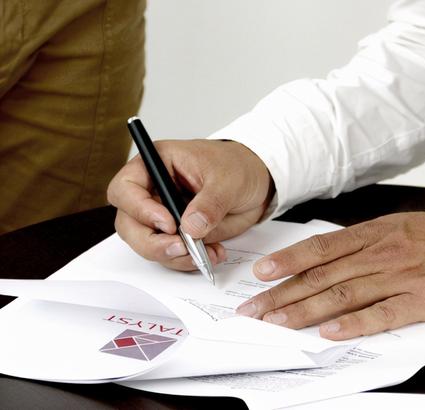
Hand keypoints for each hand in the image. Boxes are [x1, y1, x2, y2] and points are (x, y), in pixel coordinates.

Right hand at [107, 139, 273, 270]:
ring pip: (148, 245)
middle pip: (129, 224)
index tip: (168, 224)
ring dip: (173, 256)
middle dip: (152, 243)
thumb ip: (210, 202)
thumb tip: (191, 227)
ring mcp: (162, 216)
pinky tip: (212, 254)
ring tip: (205, 253)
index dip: (140, 210)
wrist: (256, 183)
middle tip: (181, 248)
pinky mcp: (176, 235)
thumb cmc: (237, 166)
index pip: (125, 189)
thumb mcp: (228, 178)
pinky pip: (171, 255)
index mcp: (156, 164)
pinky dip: (188, 260)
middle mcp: (152, 192)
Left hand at [236, 207, 424, 339]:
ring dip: (306, 311)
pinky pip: (381, 314)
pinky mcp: (419, 301)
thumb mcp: (392, 226)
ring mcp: (398, 278)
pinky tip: (330, 333)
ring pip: (343, 295)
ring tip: (278, 323)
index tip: (261, 274)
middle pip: (322, 276)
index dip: (287, 261)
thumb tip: (321, 256)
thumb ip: (358, 243)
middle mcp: (378, 255)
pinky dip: (354, 324)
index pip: (320, 249)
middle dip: (283, 293)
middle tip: (255, 308)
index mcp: (371, 234)